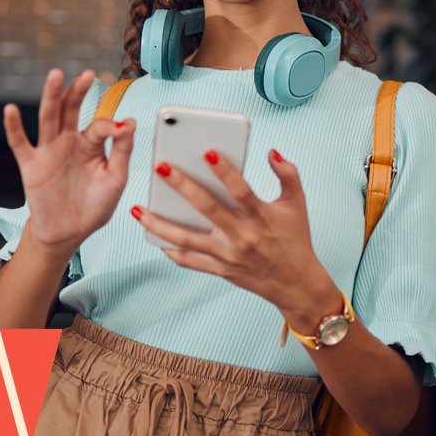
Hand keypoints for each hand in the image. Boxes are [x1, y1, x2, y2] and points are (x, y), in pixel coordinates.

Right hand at [4, 68, 134, 253]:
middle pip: (71, 110)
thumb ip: (122, 151)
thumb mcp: (115, 179)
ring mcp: (49, 151)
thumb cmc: (94, 206)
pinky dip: (13, 127)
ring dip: (51, 96)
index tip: (121, 131)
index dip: (110, 126)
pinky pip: (19, 143)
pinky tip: (11, 110)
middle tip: (88, 75)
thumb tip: (129, 122)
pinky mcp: (31, 165)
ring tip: (56, 75)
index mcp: (91, 144)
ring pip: (48, 118)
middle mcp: (69, 141)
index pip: (99, 125)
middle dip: (78, 92)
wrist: (69, 232)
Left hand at [130, 149, 339, 332]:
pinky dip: (171, 250)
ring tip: (138, 209)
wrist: (295, 284)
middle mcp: (241, 236)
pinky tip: (154, 236)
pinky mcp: (220, 270)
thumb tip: (271, 151)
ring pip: (186, 239)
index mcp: (260, 216)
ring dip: (159, 224)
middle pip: (206, 208)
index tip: (207, 151)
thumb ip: (288, 174)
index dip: (225, 171)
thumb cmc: (295, 240)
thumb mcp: (297, 204)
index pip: (240, 190)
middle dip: (181, 186)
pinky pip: (189, 261)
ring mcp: (227, 255)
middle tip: (160, 167)